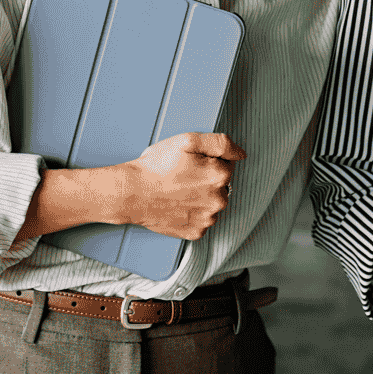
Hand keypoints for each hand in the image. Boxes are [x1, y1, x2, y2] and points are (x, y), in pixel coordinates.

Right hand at [113, 132, 245, 239]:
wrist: (132, 193)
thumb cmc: (157, 166)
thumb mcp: (187, 140)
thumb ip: (220, 143)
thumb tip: (240, 153)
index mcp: (220, 176)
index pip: (227, 164)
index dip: (208, 160)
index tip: (191, 162)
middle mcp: (218, 201)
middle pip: (221, 185)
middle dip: (206, 178)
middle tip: (183, 175)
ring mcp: (207, 219)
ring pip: (212, 203)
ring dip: (201, 196)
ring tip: (178, 190)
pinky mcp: (195, 232)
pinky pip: (202, 220)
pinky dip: (193, 213)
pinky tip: (178, 204)